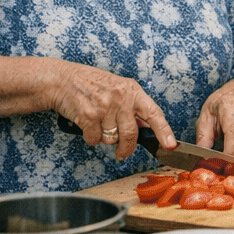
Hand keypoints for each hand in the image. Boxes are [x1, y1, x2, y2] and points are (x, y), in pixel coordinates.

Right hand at [52, 63, 175, 161]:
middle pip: (131, 134)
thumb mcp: (119, 88)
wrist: (63, 79)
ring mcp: (104, 107)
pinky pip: (94, 139)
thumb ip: (133, 106)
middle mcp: (121, 98)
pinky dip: (90, 137)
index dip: (164, 131)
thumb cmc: (92, 84)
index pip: (154, 113)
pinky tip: (87, 125)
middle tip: (123, 153)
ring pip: (111, 138)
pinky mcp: (88, 116)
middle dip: (127, 148)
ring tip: (98, 124)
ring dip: (105, 138)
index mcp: (133, 91)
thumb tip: (146, 127)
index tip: (171, 145)